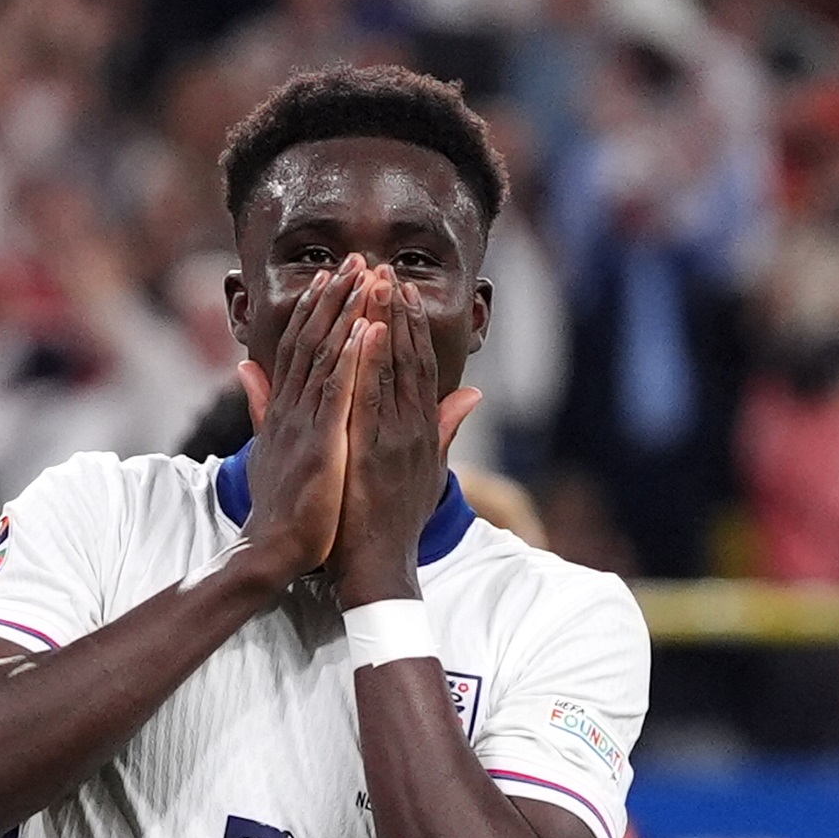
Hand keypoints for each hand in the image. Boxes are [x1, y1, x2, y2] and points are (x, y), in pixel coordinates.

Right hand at [236, 254, 373, 580]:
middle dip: (334, 296)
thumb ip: (262, 405)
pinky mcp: (322, 443)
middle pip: (312, 340)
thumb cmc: (282, 507)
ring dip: (346, 313)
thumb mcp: (271, 447)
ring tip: (364, 277)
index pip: (299, 346)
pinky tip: (365, 329)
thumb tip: (243, 369)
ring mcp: (305, 424)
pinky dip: (352, 358)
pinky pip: (339, 392)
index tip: (333, 276)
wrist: (275, 550)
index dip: (315, 308)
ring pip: (327, 356)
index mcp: (284, 410)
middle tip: (354, 257)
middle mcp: (292, 409)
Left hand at [330, 267, 480, 607]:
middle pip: (408, 359)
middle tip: (386, 270)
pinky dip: (369, 363)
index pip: (420, 367)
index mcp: (424, 432)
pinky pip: (371, 397)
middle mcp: (414, 429)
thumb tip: (474, 395)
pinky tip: (364, 330)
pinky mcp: (374, 451)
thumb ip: (447, 429)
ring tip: (376, 284)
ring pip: (392, 370)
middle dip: (398, 313)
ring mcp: (395, 439)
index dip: (412, 327)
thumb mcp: (428, 470)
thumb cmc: (393, 522)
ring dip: (384, 324)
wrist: (379, 567)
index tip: (402, 291)